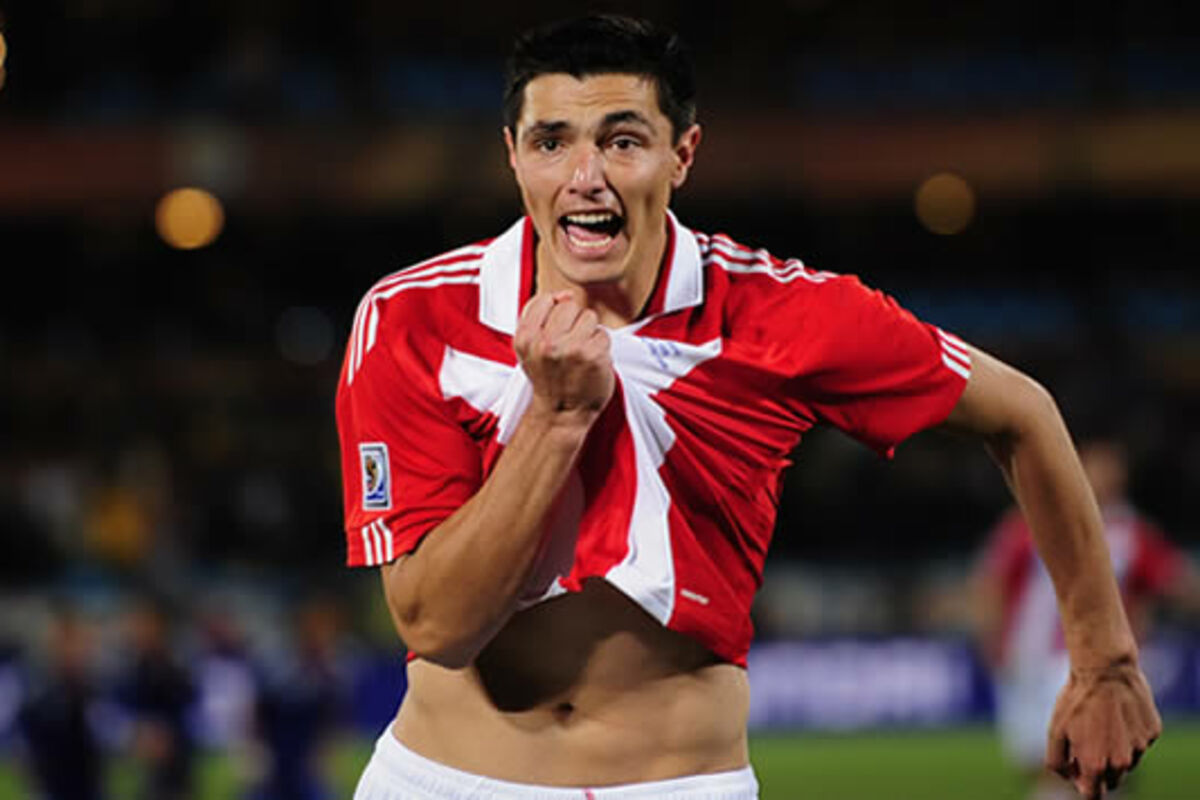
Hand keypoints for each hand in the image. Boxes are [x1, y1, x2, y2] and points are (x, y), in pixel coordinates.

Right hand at [514, 291, 613, 423]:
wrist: (560, 414)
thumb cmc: (549, 378)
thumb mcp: (531, 346)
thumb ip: (540, 315)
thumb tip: (565, 295)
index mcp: (525, 337)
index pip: (545, 300)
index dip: (554, 314)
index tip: (555, 334)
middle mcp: (545, 343)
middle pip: (569, 306)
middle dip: (573, 323)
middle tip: (569, 347)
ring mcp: (570, 349)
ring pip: (589, 317)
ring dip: (589, 334)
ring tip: (580, 355)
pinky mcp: (593, 356)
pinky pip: (603, 334)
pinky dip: (601, 347)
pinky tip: (591, 363)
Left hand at [1046, 659, 1161, 798]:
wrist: (1104, 669)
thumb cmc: (1076, 700)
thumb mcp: (1055, 731)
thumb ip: (1058, 762)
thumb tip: (1070, 776)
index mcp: (1097, 765)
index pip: (1094, 794)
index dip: (1084, 784)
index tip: (1077, 770)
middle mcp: (1122, 762)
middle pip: (1112, 779)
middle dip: (1099, 768)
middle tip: (1087, 741)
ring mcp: (1141, 747)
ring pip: (1127, 760)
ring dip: (1114, 749)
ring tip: (1101, 721)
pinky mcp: (1152, 732)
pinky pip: (1139, 740)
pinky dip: (1129, 733)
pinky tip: (1117, 712)